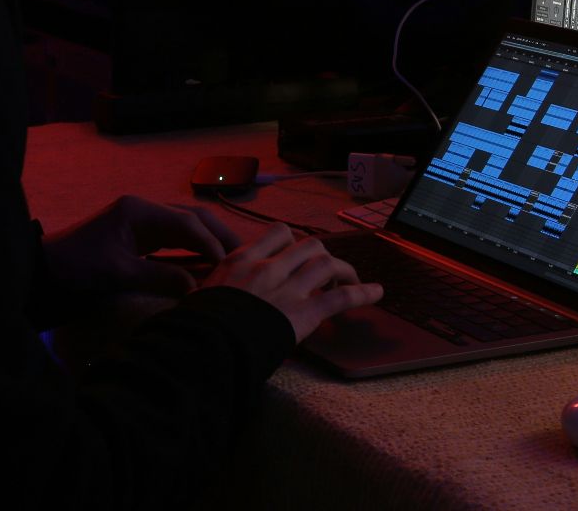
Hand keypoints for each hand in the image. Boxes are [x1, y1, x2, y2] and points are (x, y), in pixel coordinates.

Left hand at [42, 195, 243, 296]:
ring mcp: (142, 221)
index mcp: (138, 212)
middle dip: (220, 236)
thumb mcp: (118, 274)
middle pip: (192, 218)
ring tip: (236, 262)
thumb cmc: (76, 267)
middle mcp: (144, 210)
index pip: (186, 223)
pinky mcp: (140, 235)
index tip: (230, 265)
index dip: (211, 243)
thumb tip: (198, 286)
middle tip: (247, 257)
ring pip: (187, 227)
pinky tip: (211, 265)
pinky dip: (194, 250)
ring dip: (210, 242)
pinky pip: (175, 239)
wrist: (45, 267)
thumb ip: (159, 277)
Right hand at [200, 225, 383, 343]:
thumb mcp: (201, 296)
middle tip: (324, 271)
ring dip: (343, 269)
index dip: (294, 242)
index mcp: (242, 260)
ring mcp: (289, 289)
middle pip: (308, 244)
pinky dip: (363, 292)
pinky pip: (341, 297)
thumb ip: (215, 288)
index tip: (297, 252)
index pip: (277, 234)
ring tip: (350, 279)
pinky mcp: (305, 312)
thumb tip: (208, 296)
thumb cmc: (199, 325)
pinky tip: (378, 292)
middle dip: (321, 255)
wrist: (207, 343)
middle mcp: (269, 267)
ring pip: (326, 263)